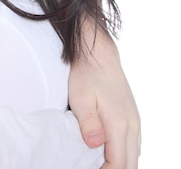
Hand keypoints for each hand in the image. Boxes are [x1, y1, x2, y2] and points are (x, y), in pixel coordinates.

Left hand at [69, 25, 140, 168]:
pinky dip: (124, 155)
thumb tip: (94, 144)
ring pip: (134, 156)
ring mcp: (135, 122)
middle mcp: (132, 126)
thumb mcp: (80, 99)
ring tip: (99, 165)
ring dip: (120, 164)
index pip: (118, 163)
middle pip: (130, 164)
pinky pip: (133, 146)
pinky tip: (109, 154)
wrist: (99, 57)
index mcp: (119, 124)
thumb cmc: (86, 76)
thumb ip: (88, 123)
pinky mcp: (133, 119)